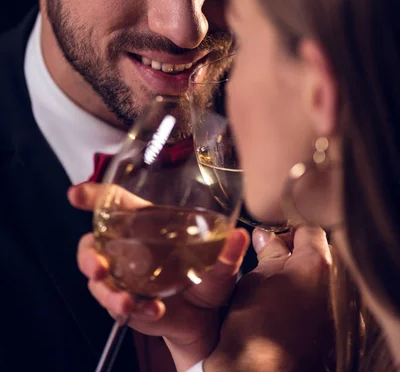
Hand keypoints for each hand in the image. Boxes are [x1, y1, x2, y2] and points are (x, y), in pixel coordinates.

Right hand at [68, 182, 249, 370]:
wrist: (205, 318)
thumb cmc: (207, 277)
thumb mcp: (219, 264)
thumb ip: (227, 252)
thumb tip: (239, 235)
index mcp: (145, 226)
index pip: (113, 204)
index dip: (92, 196)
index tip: (75, 195)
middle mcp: (127, 249)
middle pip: (92, 245)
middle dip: (88, 257)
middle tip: (98, 268)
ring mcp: (123, 277)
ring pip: (98, 281)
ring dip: (108, 292)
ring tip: (127, 302)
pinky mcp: (126, 302)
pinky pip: (118, 306)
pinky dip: (134, 310)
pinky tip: (153, 311)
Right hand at [204, 225, 333, 371]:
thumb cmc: (254, 330)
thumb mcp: (255, 280)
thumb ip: (269, 252)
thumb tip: (268, 237)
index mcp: (318, 266)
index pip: (308, 230)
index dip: (286, 230)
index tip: (270, 238)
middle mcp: (337, 288)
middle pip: (318, 256)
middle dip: (294, 255)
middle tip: (268, 261)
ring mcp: (340, 315)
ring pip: (321, 282)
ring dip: (301, 280)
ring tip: (274, 290)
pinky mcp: (337, 337)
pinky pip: (323, 307)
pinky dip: (307, 304)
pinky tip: (285, 312)